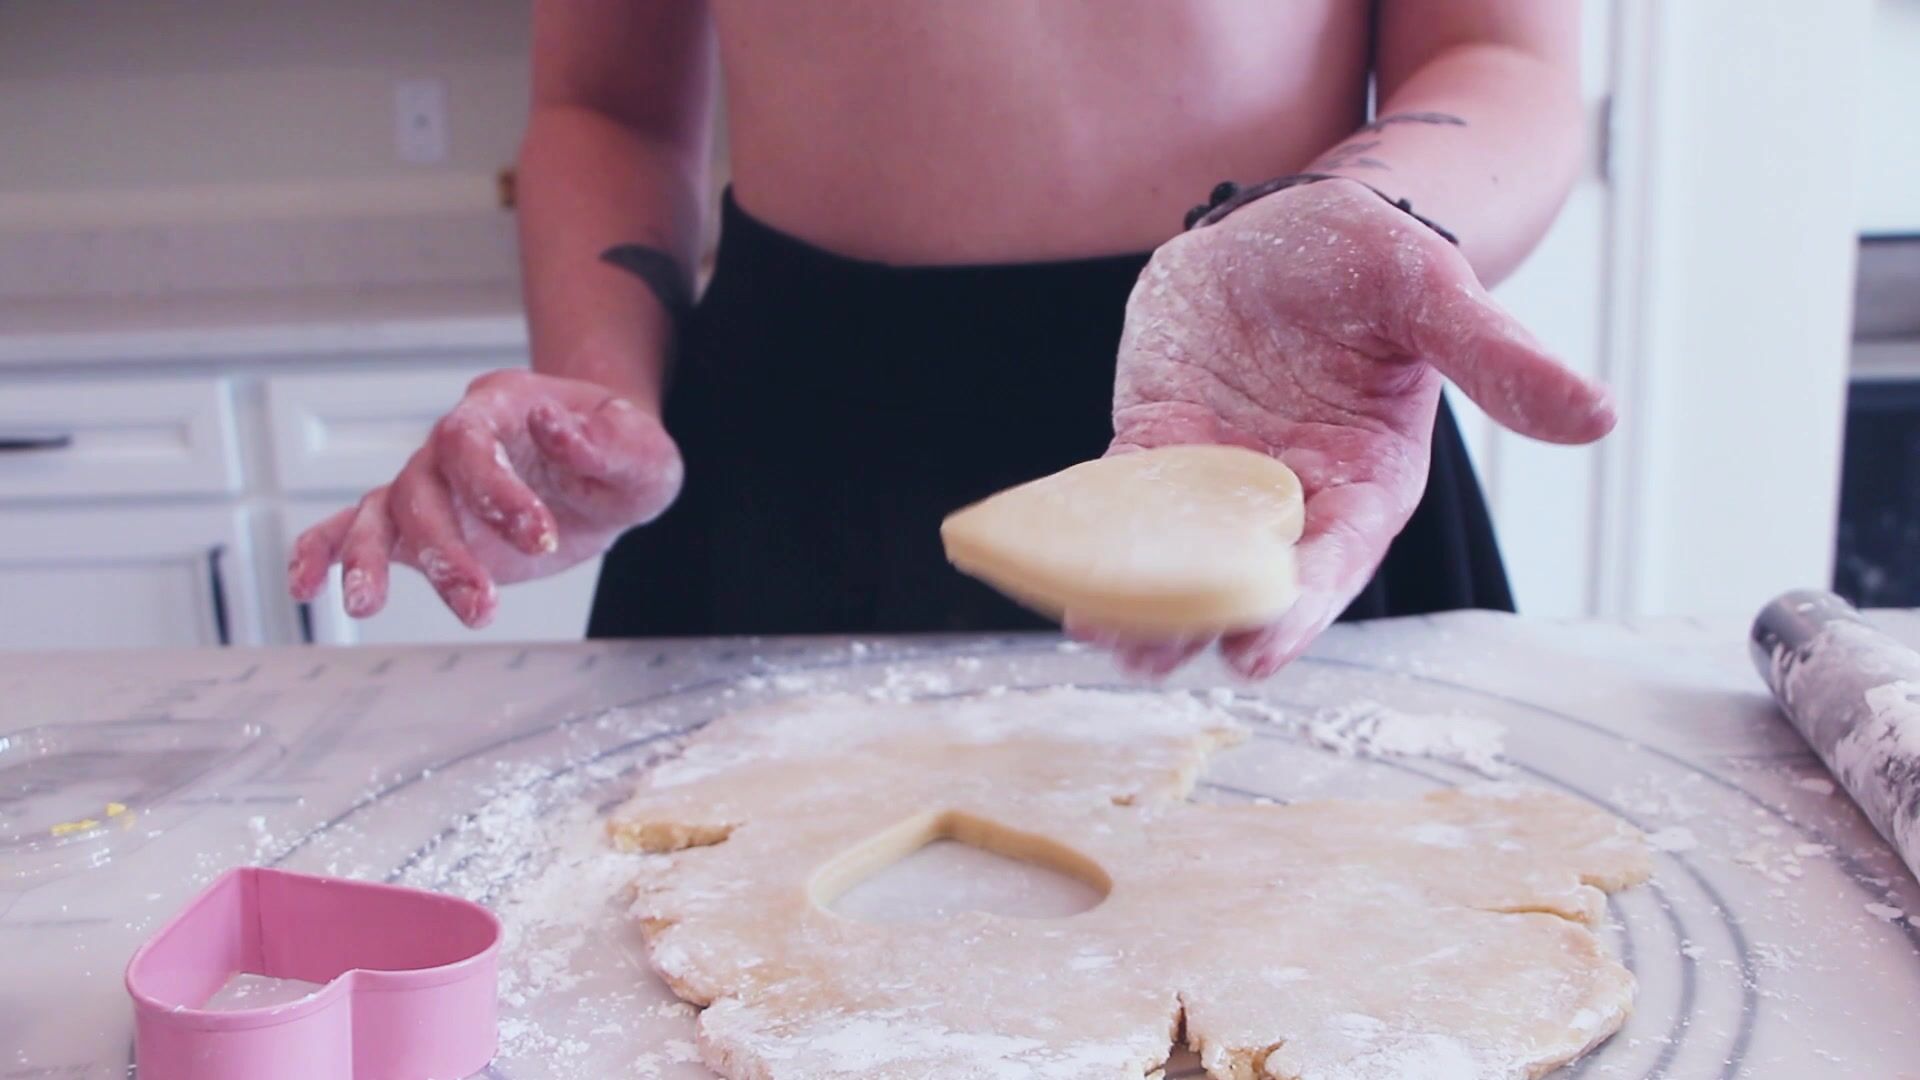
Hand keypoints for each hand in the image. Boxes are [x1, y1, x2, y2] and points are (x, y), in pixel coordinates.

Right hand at [287, 370, 681, 626]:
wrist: (609, 470)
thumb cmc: (623, 453)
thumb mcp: (641, 449)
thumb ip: (605, 441)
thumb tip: (552, 425)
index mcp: (503, 405)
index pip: (470, 438)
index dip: (491, 489)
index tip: (538, 539)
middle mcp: (454, 440)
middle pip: (421, 487)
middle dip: (444, 549)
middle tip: (481, 604)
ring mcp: (433, 482)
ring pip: (385, 514)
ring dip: (373, 561)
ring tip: (366, 607)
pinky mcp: (425, 525)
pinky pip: (357, 528)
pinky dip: (324, 552)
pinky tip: (307, 587)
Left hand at [1100, 178, 1612, 677]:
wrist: (1281, 230)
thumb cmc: (1366, 258)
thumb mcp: (1428, 289)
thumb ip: (1497, 357)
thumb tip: (1599, 416)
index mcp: (1367, 481)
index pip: (1334, 561)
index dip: (1296, 608)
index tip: (1256, 652)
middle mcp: (1291, 499)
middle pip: (1245, 580)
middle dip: (1200, 622)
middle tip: (1151, 658)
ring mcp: (1216, 481)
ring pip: (1174, 557)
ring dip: (1137, 600)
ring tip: (1094, 635)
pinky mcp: (1154, 451)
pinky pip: (1120, 504)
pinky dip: (1092, 537)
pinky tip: (1057, 570)